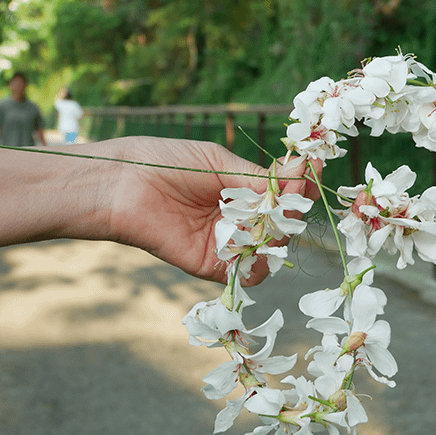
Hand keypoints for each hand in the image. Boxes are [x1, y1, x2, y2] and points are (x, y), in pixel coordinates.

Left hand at [100, 137, 321, 285]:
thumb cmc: (164, 162)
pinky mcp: (210, 265)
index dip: (299, 188)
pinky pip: (245, 272)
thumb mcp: (219, 163)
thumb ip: (259, 178)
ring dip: (279, 234)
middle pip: (281, 224)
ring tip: (274, 216)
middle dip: (292, 209)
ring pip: (269, 249)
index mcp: (238, 191)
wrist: (121, 184)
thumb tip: (303, 172)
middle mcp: (234, 219)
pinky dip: (259, 262)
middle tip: (294, 193)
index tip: (313, 172)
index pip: (281, 196)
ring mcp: (224, 244)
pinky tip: (260, 243)